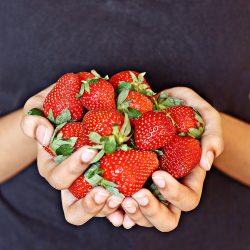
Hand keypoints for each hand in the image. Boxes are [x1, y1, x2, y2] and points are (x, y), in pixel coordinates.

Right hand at [21, 85, 123, 224]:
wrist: (78, 111)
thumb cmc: (58, 111)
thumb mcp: (39, 108)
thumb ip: (33, 120)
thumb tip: (44, 136)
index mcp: (53, 167)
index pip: (59, 177)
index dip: (72, 169)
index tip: (91, 152)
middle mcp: (72, 182)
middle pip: (74, 208)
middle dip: (88, 203)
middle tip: (105, 192)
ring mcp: (91, 186)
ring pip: (96, 209)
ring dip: (107, 209)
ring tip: (121, 198)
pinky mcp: (109, 184)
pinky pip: (114, 205)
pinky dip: (122, 211)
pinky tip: (131, 208)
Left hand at [107, 87, 223, 230]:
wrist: (161, 107)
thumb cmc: (187, 111)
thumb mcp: (205, 116)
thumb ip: (213, 136)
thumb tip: (206, 163)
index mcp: (188, 179)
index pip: (187, 199)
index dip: (173, 194)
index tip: (158, 174)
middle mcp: (167, 189)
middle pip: (164, 218)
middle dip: (150, 211)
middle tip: (135, 195)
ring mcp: (146, 185)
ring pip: (141, 215)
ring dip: (130, 212)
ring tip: (117, 197)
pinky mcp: (128, 178)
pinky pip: (121, 202)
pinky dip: (113, 207)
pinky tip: (106, 199)